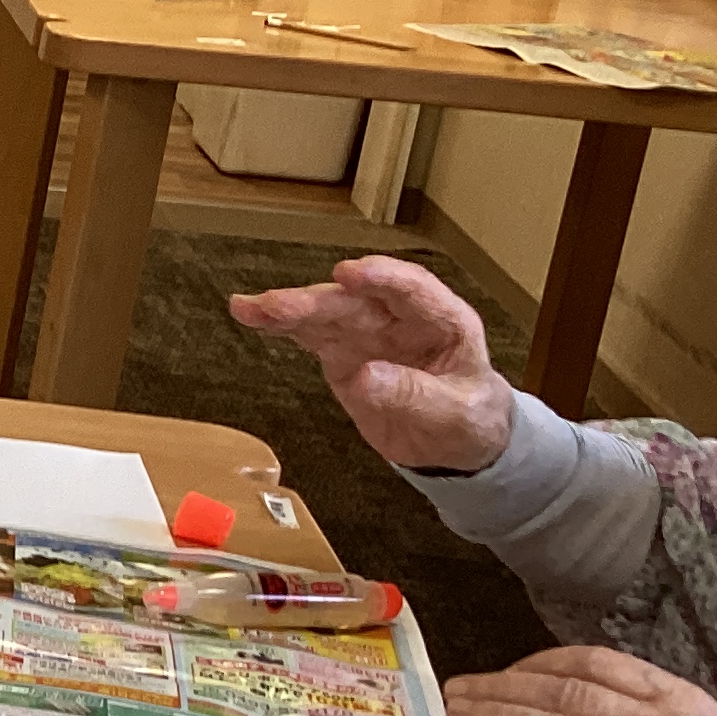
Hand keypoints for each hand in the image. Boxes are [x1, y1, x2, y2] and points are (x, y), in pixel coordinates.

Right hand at [230, 258, 515, 473]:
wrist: (455, 442)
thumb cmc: (468, 418)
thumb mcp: (453, 414)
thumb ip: (412, 394)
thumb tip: (364, 377)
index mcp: (443, 323)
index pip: (412, 290)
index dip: (381, 278)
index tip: (346, 273)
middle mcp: (401, 319)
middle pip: (355, 303)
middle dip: (314, 301)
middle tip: (276, 304)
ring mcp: (369, 334)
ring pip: (326, 314)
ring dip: (287, 310)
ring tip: (248, 308)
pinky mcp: (344, 353)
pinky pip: (311, 335)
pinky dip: (282, 328)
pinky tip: (253, 317)